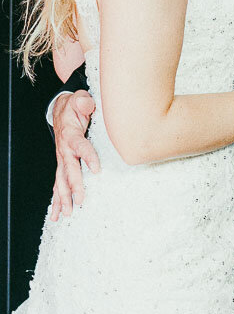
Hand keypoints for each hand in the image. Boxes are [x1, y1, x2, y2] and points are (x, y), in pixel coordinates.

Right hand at [51, 90, 97, 220]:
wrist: (61, 109)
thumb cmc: (74, 106)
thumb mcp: (80, 99)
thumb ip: (84, 102)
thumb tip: (88, 106)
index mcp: (70, 134)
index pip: (80, 146)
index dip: (88, 157)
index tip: (96, 169)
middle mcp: (64, 150)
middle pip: (68, 170)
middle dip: (74, 186)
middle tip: (80, 200)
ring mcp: (62, 159)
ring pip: (61, 181)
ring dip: (63, 198)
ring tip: (67, 214)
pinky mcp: (62, 164)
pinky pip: (58, 183)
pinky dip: (57, 199)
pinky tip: (56, 213)